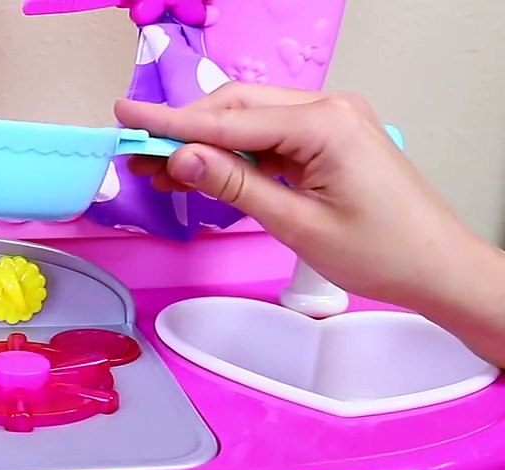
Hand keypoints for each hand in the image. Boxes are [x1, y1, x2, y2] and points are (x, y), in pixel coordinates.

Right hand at [115, 83, 504, 365]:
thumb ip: (235, 184)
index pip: (229, 119)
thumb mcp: (296, 223)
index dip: (171, 122)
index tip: (127, 117)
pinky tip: (202, 170)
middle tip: (136, 154)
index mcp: (324, 123)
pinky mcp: (329, 139)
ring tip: (159, 168)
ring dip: (204, 143)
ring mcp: (331, 121)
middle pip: (236, 107)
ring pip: (249, 120)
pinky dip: (233, 153)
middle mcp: (328, 108)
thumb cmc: (381, 252)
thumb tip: (181, 157)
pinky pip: (270, 136)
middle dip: (183, 130)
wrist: (436, 267)